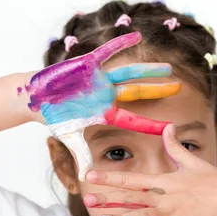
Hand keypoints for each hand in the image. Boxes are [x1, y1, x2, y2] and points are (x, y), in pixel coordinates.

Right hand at [24, 32, 180, 179]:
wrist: (37, 99)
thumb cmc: (53, 118)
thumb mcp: (70, 138)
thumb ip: (81, 156)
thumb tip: (85, 179)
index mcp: (105, 113)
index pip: (134, 120)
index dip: (152, 125)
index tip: (171, 128)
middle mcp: (107, 95)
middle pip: (138, 93)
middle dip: (158, 90)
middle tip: (179, 88)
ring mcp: (100, 79)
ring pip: (129, 73)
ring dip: (148, 70)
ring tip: (167, 67)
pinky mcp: (88, 64)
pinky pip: (108, 52)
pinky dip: (121, 44)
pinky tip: (137, 36)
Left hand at [83, 124, 216, 215]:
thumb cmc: (213, 180)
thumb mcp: (192, 161)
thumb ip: (175, 146)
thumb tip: (168, 127)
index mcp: (164, 181)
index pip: (132, 178)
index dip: (111, 177)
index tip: (91, 175)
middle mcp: (164, 196)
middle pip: (131, 197)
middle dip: (108, 198)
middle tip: (87, 199)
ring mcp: (172, 213)